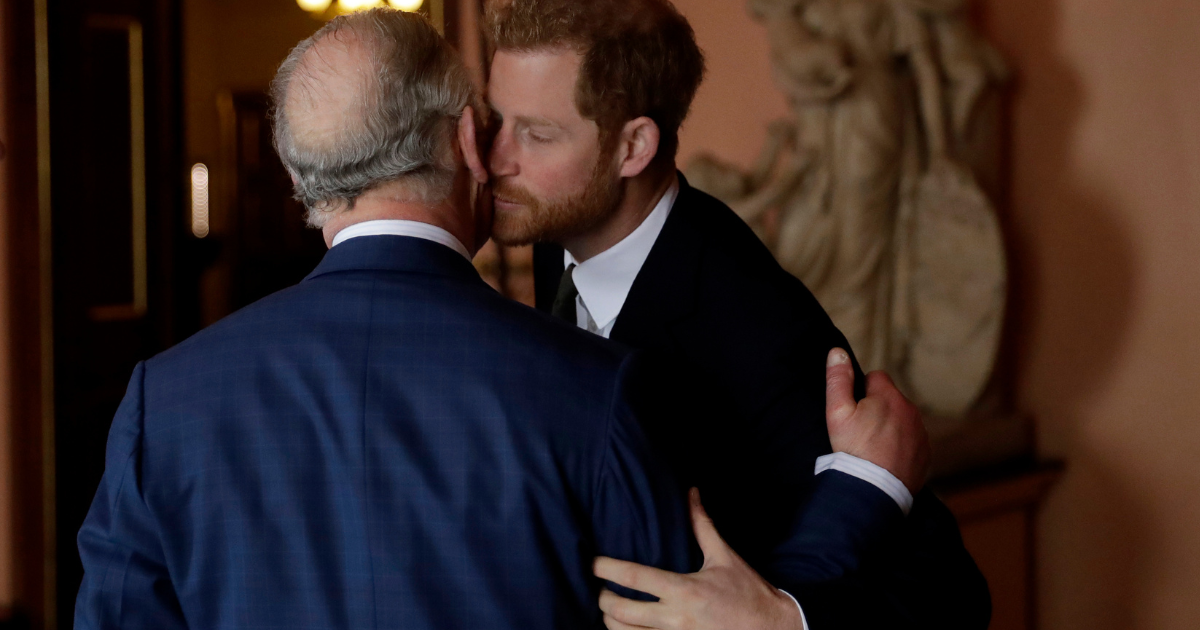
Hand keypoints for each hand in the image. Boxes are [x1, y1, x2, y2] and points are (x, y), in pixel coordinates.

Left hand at [594, 488, 802, 629]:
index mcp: (684, 590)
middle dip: (603, 600)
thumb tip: (692, 492)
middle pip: (620, 613)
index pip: (634, 578)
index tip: (591, 562)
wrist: (772, 629)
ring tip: (610, 610)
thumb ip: (702, 525)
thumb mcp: (724, 556)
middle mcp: (676, 619)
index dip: (606, 569)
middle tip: (599, 589)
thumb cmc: (747, 592)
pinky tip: (628, 627)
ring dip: (612, 623)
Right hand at [825, 349, 930, 492]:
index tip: (854, 410)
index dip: (862, 391)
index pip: (876, 377)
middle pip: (891, 399)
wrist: (875, 490)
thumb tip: (837, 351)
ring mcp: (921, 433)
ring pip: (903, 420)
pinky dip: (901, 446)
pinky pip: (912, 441)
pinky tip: (885, 460)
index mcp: (889, 396)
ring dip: (890, 427)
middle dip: (878, 409)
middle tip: (860, 432)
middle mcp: (910, 410)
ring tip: (872, 448)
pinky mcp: (925, 454)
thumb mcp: (837, 412)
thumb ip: (838, 379)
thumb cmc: (853, 449)